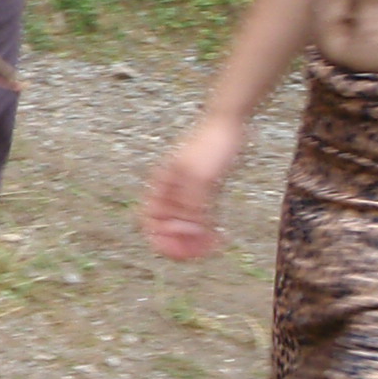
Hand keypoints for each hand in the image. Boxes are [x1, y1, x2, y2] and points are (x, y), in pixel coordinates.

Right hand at [140, 117, 244, 259]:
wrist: (228, 122)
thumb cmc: (210, 145)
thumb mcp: (200, 177)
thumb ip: (192, 206)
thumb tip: (188, 232)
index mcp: (162, 184)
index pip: (149, 218)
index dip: (158, 238)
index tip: (173, 253)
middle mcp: (172, 188)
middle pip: (167, 223)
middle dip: (178, 241)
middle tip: (194, 256)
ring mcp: (189, 188)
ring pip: (185, 221)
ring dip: (193, 238)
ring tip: (208, 250)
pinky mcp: (206, 187)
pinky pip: (202, 215)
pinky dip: (206, 228)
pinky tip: (218, 237)